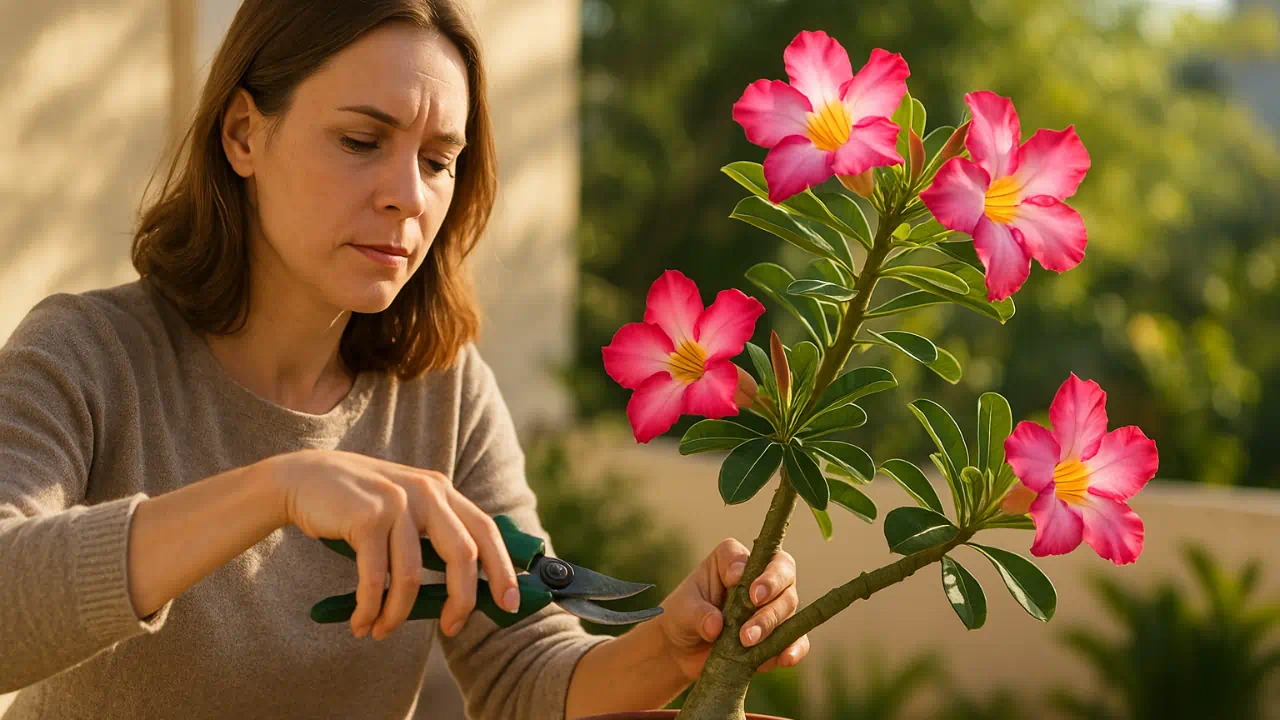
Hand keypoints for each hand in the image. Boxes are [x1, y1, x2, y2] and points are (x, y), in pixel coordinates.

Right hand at [260, 449, 521, 639]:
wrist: (304, 478)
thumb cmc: (358, 505)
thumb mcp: (405, 508)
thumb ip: (434, 534)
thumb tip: (465, 590)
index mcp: (441, 490)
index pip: (486, 530)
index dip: (502, 569)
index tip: (509, 603)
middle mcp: (427, 492)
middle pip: (463, 555)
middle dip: (462, 600)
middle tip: (452, 628)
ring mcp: (397, 503)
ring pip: (413, 577)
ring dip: (398, 614)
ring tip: (381, 630)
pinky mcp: (367, 518)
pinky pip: (376, 579)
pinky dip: (369, 609)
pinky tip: (361, 622)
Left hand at [654, 539, 808, 680]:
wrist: (683, 651)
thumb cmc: (682, 618)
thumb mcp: (682, 611)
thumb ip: (697, 614)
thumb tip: (716, 626)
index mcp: (732, 561)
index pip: (749, 554)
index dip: (748, 565)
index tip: (736, 580)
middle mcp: (758, 577)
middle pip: (782, 573)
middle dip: (770, 592)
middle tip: (752, 606)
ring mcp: (772, 606)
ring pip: (789, 604)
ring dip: (772, 622)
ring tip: (747, 641)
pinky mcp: (778, 636)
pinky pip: (797, 639)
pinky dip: (794, 648)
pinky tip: (785, 658)